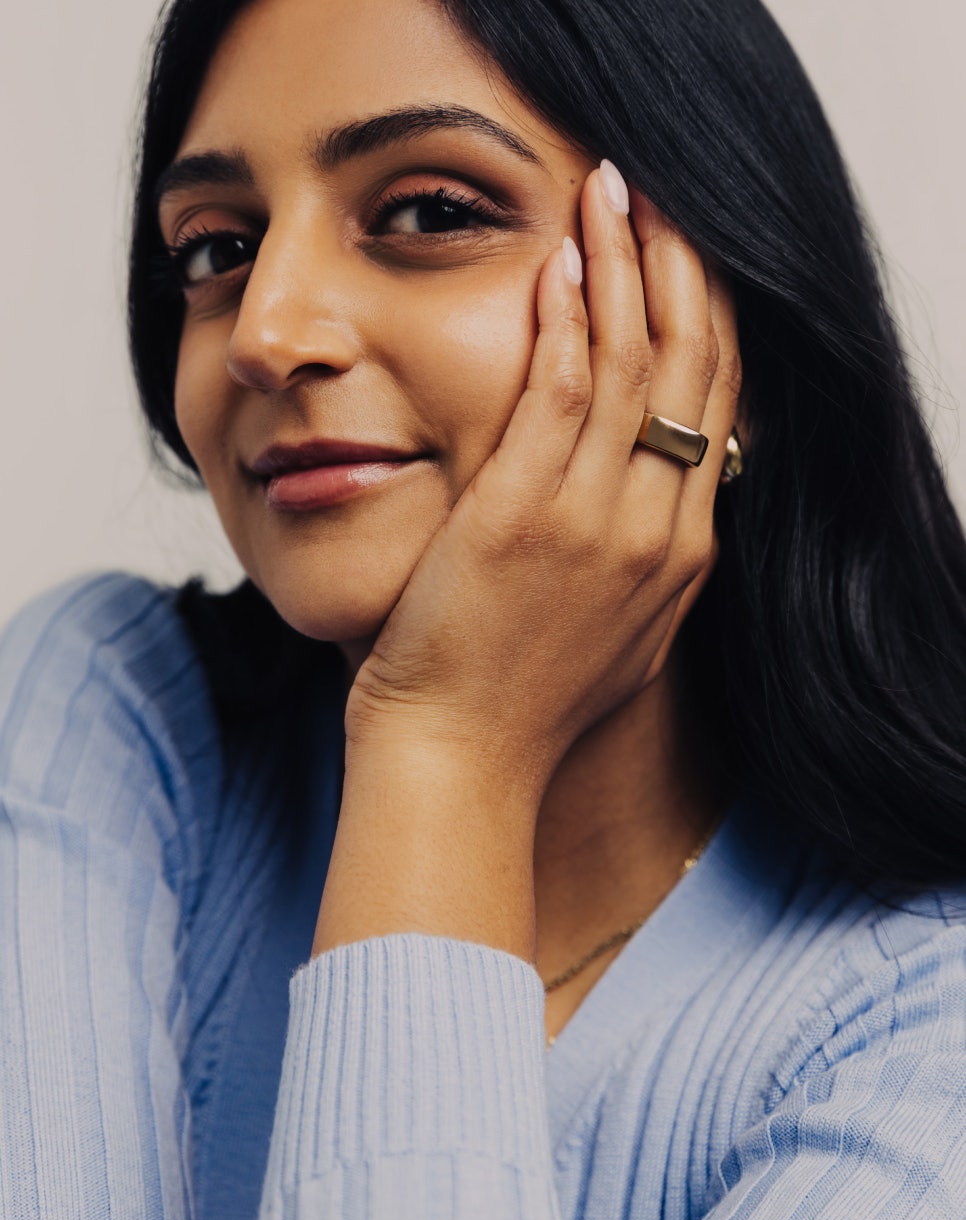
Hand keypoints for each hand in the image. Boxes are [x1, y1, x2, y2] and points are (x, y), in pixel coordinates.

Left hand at [346, 161, 740, 795]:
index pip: (716, 409)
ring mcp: (596, 523)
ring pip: (634, 366)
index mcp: (681, 556)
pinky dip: (566, 319)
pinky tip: (560, 260)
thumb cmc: (520, 701)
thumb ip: (642, 563)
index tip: (689, 258)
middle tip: (661, 196)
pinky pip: (561, 391)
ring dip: (627, 267)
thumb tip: (649, 502)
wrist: (461, 761)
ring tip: (611, 192)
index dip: (708, 321)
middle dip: (683, 270)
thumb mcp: (617, 635)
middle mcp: (657, 531)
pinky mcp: (524, 516)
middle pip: (694, 371)